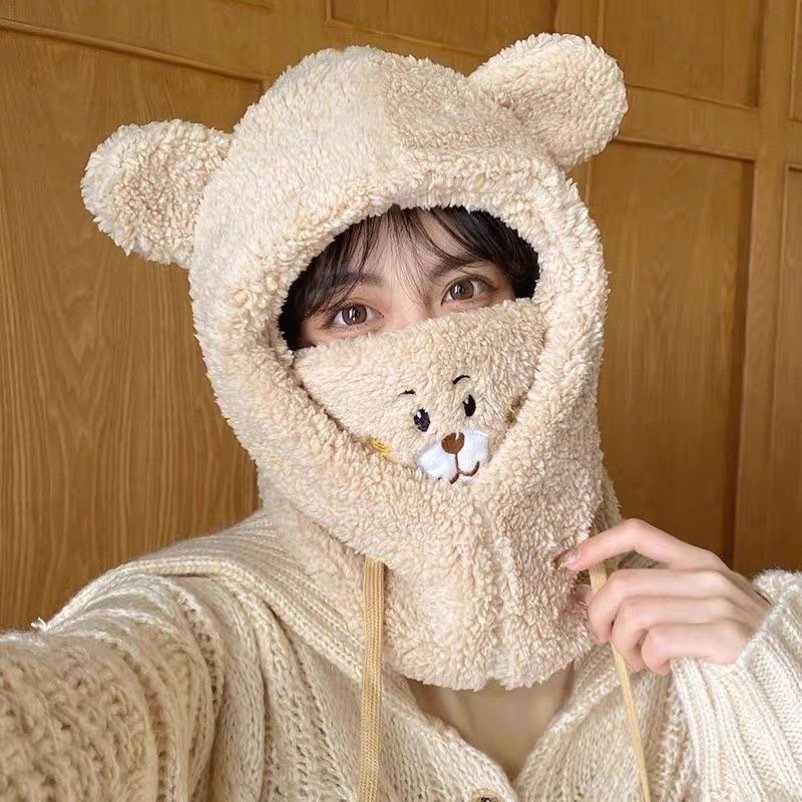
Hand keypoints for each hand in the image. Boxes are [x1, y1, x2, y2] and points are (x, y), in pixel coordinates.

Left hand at [556, 518, 771, 674]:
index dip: (597, 544)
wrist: (787, 667)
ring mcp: (716, 603)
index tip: (568, 562)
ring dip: (623, 646)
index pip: (637, 532)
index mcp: (695, 559)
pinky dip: (649, 659)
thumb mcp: (691, 602)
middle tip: (604, 639)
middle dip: (598, 616)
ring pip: (634, 615)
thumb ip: (647, 593)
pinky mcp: (723, 637)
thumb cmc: (729, 636)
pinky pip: (658, 642)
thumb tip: (587, 594)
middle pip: (622, 584)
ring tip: (638, 659)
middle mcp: (705, 575)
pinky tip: (661, 666)